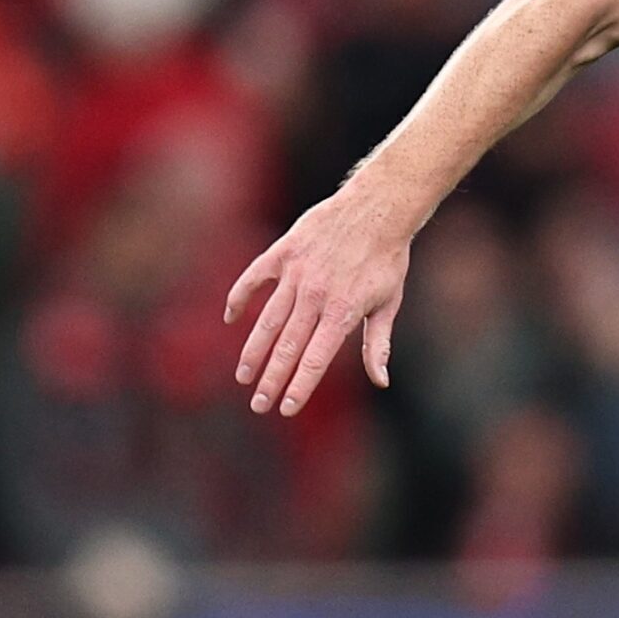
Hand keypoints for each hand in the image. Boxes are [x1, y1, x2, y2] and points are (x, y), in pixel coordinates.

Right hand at [223, 184, 414, 415]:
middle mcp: (317, 295)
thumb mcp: (389, 303)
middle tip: (258, 405)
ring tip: (243, 375)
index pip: (316, 359)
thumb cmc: (387, 259)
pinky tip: (229, 318)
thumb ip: (378, 344)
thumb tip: (380, 381)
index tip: (285, 409)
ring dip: (253, 350)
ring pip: (268, 319)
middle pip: (288, 346)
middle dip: (272, 379)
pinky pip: (254, 278)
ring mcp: (297, 272)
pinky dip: (239, 297)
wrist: (379, 208)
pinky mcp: (284, 252)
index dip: (300, 386)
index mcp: (344, 312)